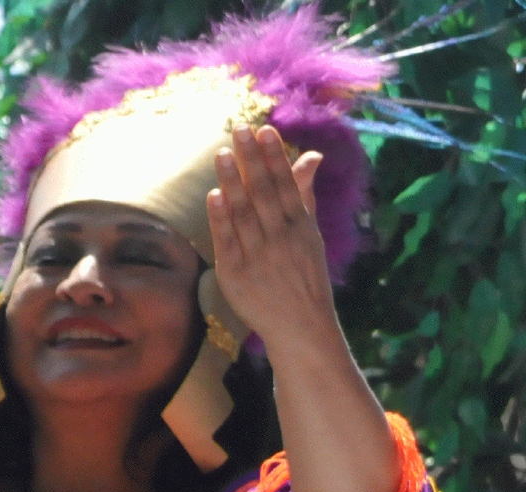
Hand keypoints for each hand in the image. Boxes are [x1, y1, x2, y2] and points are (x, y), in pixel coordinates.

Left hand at [206, 125, 334, 349]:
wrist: (300, 327)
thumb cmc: (304, 277)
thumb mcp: (310, 233)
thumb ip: (304, 194)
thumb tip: (312, 155)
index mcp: (301, 226)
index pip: (286, 184)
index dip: (274, 156)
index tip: (264, 130)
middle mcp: (281, 238)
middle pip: (264, 192)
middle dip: (251, 160)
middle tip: (238, 129)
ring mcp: (258, 256)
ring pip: (244, 213)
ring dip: (232, 182)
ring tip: (220, 154)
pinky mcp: (236, 275)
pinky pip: (228, 241)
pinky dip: (221, 218)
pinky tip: (214, 195)